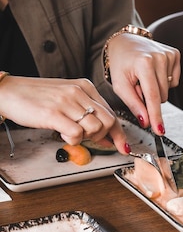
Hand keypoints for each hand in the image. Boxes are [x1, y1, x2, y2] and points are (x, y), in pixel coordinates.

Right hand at [0, 76, 127, 153]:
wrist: (9, 91)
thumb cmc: (36, 97)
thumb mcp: (66, 97)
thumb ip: (86, 111)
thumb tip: (105, 133)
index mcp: (84, 86)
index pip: (111, 112)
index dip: (118, 132)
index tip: (122, 145)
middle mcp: (78, 92)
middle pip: (108, 121)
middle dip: (104, 136)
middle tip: (91, 140)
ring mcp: (66, 102)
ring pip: (95, 128)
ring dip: (86, 138)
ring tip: (71, 134)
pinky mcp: (54, 114)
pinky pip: (77, 134)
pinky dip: (73, 140)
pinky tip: (62, 134)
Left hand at [106, 33, 179, 133]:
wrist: (125, 42)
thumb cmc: (121, 63)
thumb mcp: (120, 85)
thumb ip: (134, 104)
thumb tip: (146, 121)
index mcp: (144, 63)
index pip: (153, 97)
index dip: (156, 116)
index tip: (159, 130)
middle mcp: (159, 57)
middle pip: (161, 96)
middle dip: (149, 98)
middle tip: (137, 86)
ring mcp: (169, 54)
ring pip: (168, 90)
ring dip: (155, 90)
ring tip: (144, 78)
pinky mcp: (175, 54)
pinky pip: (173, 81)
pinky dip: (163, 82)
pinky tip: (154, 73)